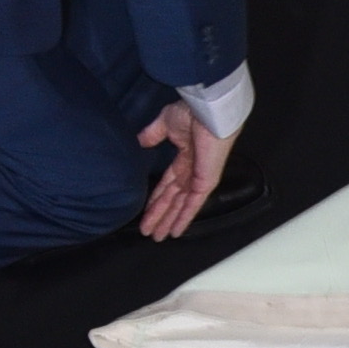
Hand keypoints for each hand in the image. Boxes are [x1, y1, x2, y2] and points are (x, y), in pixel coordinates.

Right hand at [135, 99, 231, 240]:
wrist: (208, 111)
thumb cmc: (191, 113)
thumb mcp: (165, 123)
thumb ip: (153, 135)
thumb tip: (140, 142)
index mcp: (185, 157)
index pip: (168, 184)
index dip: (156, 199)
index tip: (145, 211)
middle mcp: (192, 171)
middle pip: (173, 199)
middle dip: (160, 215)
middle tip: (148, 232)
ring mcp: (200, 178)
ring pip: (180, 205)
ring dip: (168, 221)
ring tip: (156, 237)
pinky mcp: (205, 182)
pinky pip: (193, 204)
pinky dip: (183, 218)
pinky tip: (174, 232)